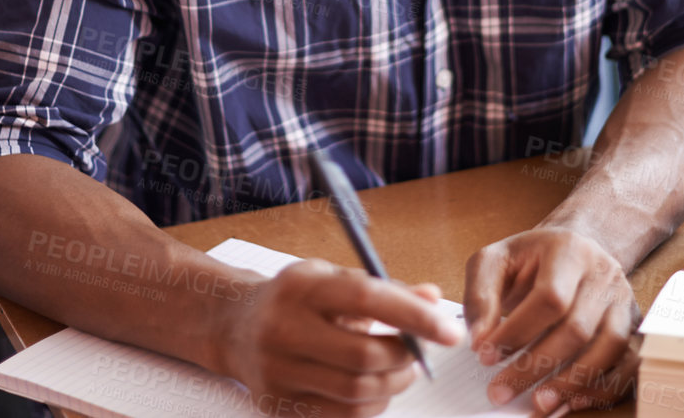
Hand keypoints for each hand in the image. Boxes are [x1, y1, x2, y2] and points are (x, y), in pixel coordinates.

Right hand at [215, 259, 464, 417]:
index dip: (414, 316)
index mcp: (300, 287)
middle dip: (406, 357)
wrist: (233, 325)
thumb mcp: (332, 278)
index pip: (366, 298)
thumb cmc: (294, 298)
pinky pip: (340, 416)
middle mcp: (282, 329)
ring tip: (400, 369)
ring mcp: (276, 371)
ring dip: (393, 384)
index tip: (450, 331)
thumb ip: (384, 288)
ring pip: (356, 392)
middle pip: (364, 356)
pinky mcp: (277, 404)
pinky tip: (374, 388)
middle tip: (419, 353)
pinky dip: (370, 405)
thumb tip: (434, 299)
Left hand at [464, 228, 641, 413]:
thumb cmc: (529, 259)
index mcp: (568, 250)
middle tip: (501, 391)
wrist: (572, 248)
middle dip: (536, 366)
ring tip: (538, 403)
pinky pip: (631, 361)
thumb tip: (480, 339)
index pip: (550, 298)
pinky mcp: (633, 324)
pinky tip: (575, 401)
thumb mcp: (494, 261)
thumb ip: (481, 296)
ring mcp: (623, 300)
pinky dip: (606, 387)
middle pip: (577, 329)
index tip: (485, 355)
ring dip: (573, 382)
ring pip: (609, 347)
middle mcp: (603, 273)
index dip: (517, 332)